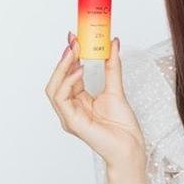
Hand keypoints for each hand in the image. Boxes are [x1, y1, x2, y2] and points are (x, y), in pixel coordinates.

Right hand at [45, 34, 145, 168]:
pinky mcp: (71, 122)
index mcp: (78, 100)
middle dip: (64, 58)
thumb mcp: (116, 88)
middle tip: (73, 41)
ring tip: (74, 52)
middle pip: (57, 80)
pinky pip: (61, 98)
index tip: (74, 37)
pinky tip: (79, 71)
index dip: (69, 56)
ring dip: (62, 68)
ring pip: (53, 88)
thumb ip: (112, 66)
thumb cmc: (123, 126)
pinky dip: (68, 82)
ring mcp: (68, 116)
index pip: (68, 75)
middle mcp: (70, 108)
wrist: (130, 146)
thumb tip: (112, 43)